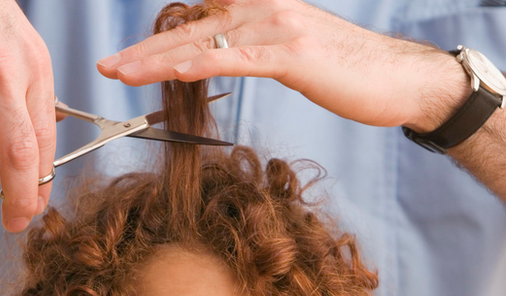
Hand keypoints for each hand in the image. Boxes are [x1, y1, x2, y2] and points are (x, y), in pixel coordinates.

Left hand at [96, 0, 468, 132]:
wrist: (400, 78)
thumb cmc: (347, 70)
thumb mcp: (291, 52)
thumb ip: (254, 48)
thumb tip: (222, 57)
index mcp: (260, 6)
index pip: (197, 18)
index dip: (157, 37)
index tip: (123, 56)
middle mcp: (263, 6)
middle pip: (189, 27)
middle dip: (142, 50)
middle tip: (105, 67)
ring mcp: (278, 26)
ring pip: (204, 41)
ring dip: (157, 60)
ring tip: (119, 73)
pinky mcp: (293, 54)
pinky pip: (238, 58)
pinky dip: (204, 62)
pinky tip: (173, 70)